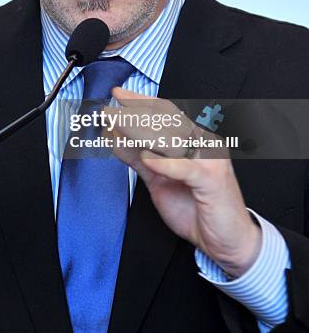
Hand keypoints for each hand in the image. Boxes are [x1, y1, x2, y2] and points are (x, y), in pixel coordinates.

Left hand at [109, 87, 261, 277]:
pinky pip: (184, 167)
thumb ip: (138, 159)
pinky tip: (147, 159)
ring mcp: (210, 159)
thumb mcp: (158, 180)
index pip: (166, 112)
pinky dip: (164, 163)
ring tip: (117, 126)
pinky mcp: (212, 180)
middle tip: (108, 111)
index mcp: (193, 140)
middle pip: (166, 120)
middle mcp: (203, 144)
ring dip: (141, 131)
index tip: (118, 95)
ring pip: (172, 139)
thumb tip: (115, 140)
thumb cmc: (197, 209)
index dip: (141, 102)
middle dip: (133, 114)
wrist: (227, 242)